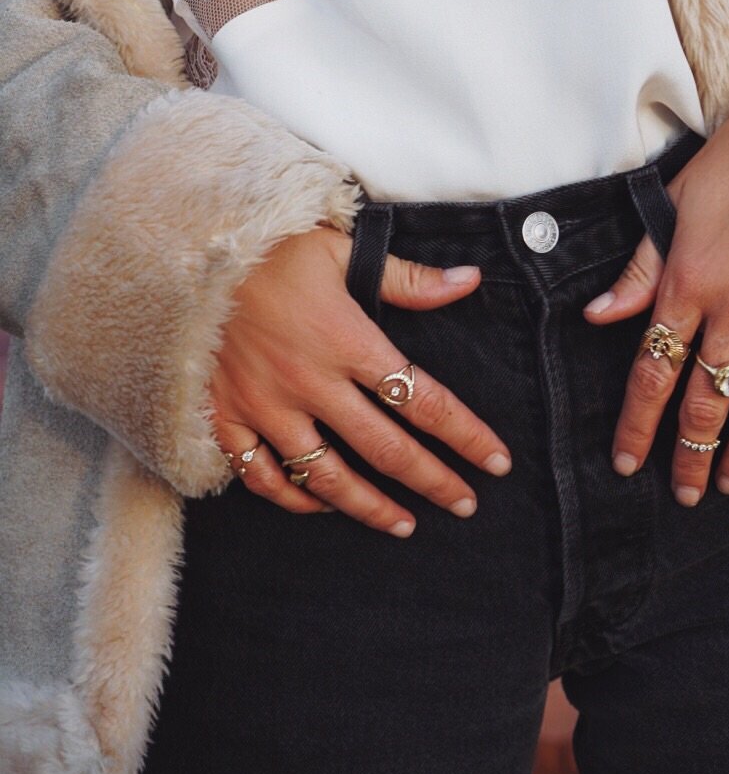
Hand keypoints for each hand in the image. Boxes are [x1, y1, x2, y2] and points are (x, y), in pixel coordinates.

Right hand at [209, 227, 510, 533]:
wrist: (187, 251)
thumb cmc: (273, 248)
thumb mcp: (343, 251)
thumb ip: (409, 279)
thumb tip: (469, 282)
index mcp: (348, 340)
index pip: (424, 399)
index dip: (465, 435)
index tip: (496, 461)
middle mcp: (311, 382)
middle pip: (386, 449)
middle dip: (433, 481)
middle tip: (466, 505)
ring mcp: (265, 406)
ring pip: (326, 477)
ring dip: (370, 507)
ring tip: (405, 525)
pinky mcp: (226, 417)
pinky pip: (262, 476)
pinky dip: (294, 498)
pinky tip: (322, 505)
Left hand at [584, 75, 728, 503]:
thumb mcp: (675, 198)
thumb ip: (640, 265)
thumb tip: (598, 316)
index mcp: (687, 277)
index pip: (653, 370)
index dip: (638, 424)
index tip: (626, 461)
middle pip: (706, 399)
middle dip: (689, 455)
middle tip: (683, 492)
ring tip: (728, 482)